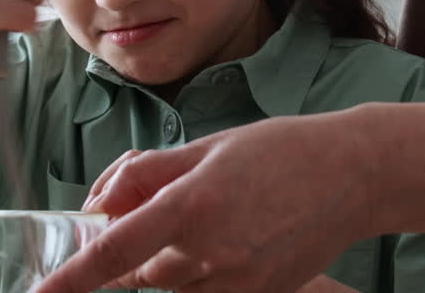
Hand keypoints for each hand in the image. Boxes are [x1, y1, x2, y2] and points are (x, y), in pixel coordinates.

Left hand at [36, 113, 375, 292]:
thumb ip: (148, 174)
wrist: (354, 176)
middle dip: (129, 253)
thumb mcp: (208, 147)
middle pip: (138, 274)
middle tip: (156, 214)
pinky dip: (200, 276)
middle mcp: (212, 252)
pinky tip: (230, 240)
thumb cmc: (280, 150)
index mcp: (193, 204)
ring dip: (167, 265)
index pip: (113, 252)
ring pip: (171, 289)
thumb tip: (101, 202)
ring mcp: (238, 283)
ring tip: (209, 220)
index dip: (71, 279)